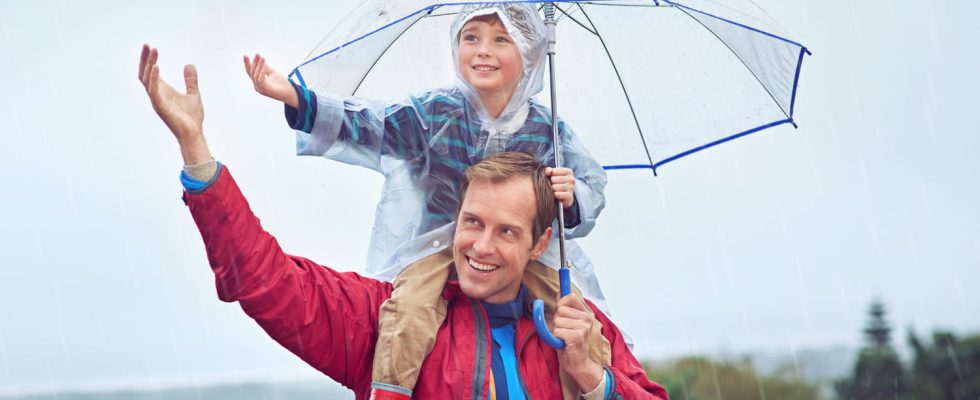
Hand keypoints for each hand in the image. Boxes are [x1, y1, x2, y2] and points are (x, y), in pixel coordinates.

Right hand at [138, 44, 210, 164]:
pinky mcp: (160, 106)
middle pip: (145, 73)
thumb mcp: (193, 94)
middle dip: (145, 59)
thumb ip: (190, 80)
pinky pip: (153, 90)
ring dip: (149, 65)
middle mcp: (156, 94)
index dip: (149, 59)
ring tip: (153, 51)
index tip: (150, 46)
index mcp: (162, 90)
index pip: (151, 72)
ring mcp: (157, 100)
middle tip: (147, 45)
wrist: (194, 133)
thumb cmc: (191, 117)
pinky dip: (153, 78)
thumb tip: (189, 65)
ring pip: (147, 79)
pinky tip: (156, 67)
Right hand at [243, 54, 298, 107]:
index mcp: (258, 81)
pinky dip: (262, 72)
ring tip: (263, 58)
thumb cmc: (282, 83)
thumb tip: (260, 59)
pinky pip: (260, 80)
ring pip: (255, 76)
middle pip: (252, 73)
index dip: (247, 64)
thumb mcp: (272, 72)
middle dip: (254, 63)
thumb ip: (266, 67)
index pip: (250, 72)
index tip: (245, 55)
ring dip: (259, 66)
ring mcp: (260, 89)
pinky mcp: (265, 90)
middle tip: (257, 54)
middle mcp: (257, 86)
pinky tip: (265, 65)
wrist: (290, 92)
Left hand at [545, 167, 575, 208]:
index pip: (554, 171)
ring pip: (555, 187)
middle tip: (552, 186)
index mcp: (568, 172)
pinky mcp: (569, 196)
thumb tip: (547, 172)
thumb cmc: (556, 184)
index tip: (551, 178)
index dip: (550, 175)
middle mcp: (571, 179)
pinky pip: (558, 194)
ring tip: (553, 190)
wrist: (561, 198)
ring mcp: (571, 188)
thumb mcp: (552, 175)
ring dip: (552, 190)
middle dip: (551, 183)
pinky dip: (555, 195)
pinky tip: (555, 195)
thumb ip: (548, 170)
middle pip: (553, 179)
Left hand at [553, 293, 602, 391]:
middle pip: (561, 309)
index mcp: (587, 313)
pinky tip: (564, 343)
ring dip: (556, 330)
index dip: (561, 302)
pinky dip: (556, 338)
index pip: (571, 296)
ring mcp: (584, 327)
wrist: (578, 364)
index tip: (561, 311)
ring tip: (564, 337)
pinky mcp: (577, 336)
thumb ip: (565, 307)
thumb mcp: (569, 322)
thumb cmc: (571, 343)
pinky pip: (556, 331)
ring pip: (557, 320)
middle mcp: (587, 318)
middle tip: (564, 330)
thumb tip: (559, 292)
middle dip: (557, 319)